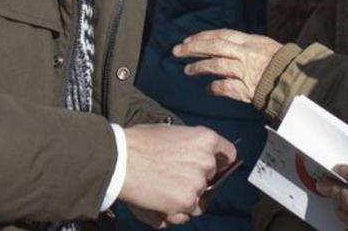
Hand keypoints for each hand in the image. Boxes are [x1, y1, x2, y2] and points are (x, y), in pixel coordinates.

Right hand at [119, 124, 236, 226]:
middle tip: (172, 178)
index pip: (228, 154)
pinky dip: (172, 213)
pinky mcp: (186, 203)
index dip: (220, 162)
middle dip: (195, 181)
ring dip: (184, 199)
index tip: (212, 168)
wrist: (119, 160)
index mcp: (205, 139)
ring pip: (198, 200)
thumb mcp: (170, 133)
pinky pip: (185, 215)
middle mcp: (207, 161)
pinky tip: (156, 202)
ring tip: (160, 191)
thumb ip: (189, 146)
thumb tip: (194, 158)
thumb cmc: (138, 143)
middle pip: (210, 179)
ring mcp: (198, 184)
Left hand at [173, 29, 281, 103]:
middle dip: (193, 48)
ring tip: (187, 70)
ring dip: (199, 67)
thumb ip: (248, 47)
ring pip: (216, 65)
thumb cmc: (286, 64)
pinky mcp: (247, 89)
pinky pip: (225, 87)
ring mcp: (246, 71)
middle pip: (214, 46)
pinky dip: (214, 88)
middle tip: (177, 50)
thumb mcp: (267, 47)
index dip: (203, 36)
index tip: (189, 39)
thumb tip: (231, 47)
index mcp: (251, 42)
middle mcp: (246, 54)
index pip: (222, 35)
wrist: (298, 81)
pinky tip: (207, 89)